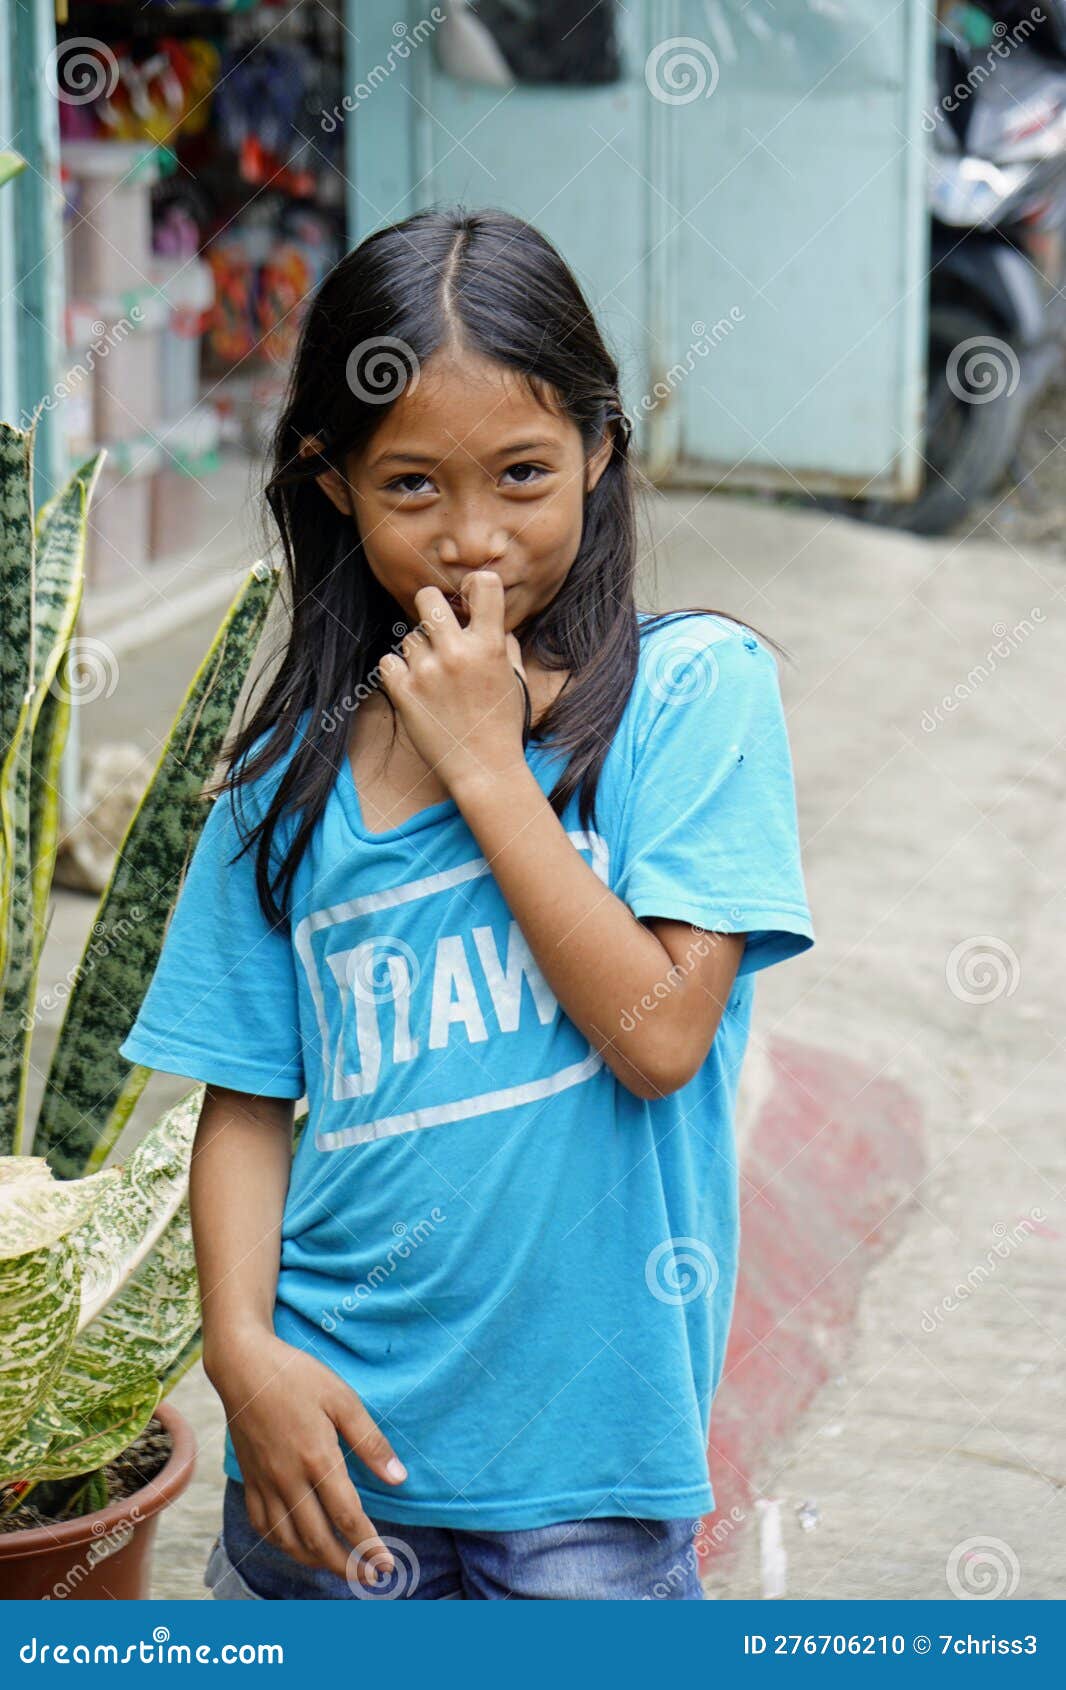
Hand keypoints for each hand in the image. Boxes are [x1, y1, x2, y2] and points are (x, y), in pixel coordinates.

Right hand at [208, 1329, 406, 1586]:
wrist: (243, 1365)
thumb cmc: (297, 1376)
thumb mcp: (342, 1398)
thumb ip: (370, 1441)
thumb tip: (399, 1478)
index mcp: (317, 1458)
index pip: (347, 1517)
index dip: (369, 1547)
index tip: (386, 1565)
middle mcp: (288, 1478)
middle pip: (318, 1540)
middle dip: (346, 1566)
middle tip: (369, 1578)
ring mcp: (265, 1482)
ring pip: (288, 1540)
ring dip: (315, 1561)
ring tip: (338, 1567)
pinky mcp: (249, 1479)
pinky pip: (262, 1525)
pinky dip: (282, 1544)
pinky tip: (297, 1545)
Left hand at [377, 571, 528, 799]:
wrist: (484, 768)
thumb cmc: (503, 724)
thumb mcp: (514, 678)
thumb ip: (504, 643)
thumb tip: (494, 621)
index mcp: (490, 646)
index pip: (485, 584)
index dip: (475, 584)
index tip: (470, 597)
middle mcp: (457, 653)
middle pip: (428, 598)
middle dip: (430, 606)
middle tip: (435, 625)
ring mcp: (427, 672)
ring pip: (409, 637)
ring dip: (418, 651)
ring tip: (433, 676)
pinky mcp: (404, 692)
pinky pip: (388, 662)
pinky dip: (397, 672)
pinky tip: (414, 686)